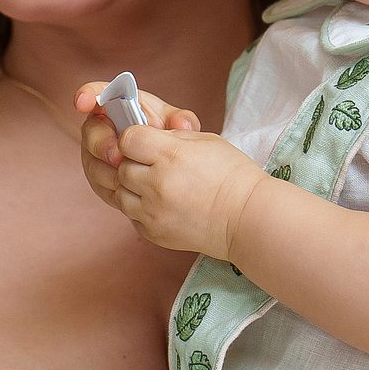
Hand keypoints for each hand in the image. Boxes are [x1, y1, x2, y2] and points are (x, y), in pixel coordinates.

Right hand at [75, 81, 198, 210]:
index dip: (87, 95)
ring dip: (106, 170)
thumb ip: (182, 120)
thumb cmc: (166, 134)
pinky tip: (126, 189)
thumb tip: (181, 124)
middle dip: (101, 144)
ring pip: (91, 160)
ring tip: (126, 178)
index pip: (98, 93)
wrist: (166, 165)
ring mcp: (96, 152)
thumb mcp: (176, 124)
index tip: (83, 102)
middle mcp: (102, 126)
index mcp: (119, 104)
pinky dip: (110, 187)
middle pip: (91, 131)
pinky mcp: (99, 175)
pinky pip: (97, 182)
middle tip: (117, 157)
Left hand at [75, 83, 265, 259]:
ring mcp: (153, 212)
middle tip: (152, 165)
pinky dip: (140, 209)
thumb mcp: (205, 141)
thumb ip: (171, 137)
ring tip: (155, 186)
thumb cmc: (232, 175)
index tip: (144, 143)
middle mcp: (157, 184)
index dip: (134, 139)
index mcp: (171, 156)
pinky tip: (160, 204)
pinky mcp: (154, 233)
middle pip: (121, 167)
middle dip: (133, 163)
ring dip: (133, 187)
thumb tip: (146, 136)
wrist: (247, 218)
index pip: (127, 139)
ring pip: (120, 194)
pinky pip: (131, 216)